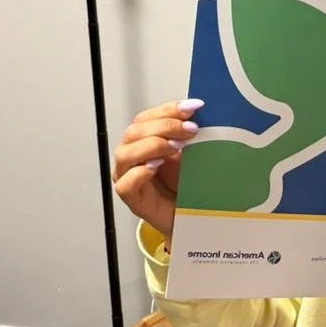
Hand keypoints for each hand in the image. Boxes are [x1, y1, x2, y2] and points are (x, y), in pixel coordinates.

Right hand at [112, 99, 202, 239]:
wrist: (190, 219)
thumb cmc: (187, 188)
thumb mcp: (191, 156)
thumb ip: (189, 137)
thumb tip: (199, 116)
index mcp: (144, 141)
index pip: (147, 118)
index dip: (169, 109)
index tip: (193, 107)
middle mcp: (132, 156)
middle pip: (135, 132)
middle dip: (164, 126)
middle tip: (190, 129)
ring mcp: (128, 177)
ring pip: (125, 154)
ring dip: (152, 145)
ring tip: (175, 146)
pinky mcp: (131, 199)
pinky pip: (125, 183)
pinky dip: (139, 173)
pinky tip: (155, 166)